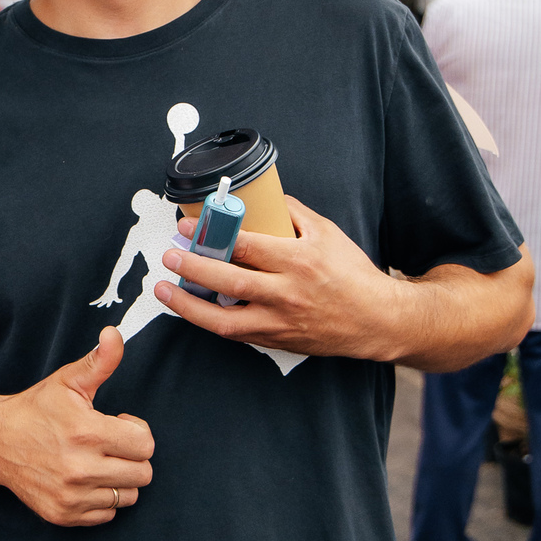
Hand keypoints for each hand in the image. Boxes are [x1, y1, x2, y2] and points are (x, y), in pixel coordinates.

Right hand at [0, 327, 153, 526]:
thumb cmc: (37, 408)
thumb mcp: (68, 380)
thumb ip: (100, 360)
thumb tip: (115, 333)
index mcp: (86, 432)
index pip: (145, 444)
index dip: (136, 431)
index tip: (117, 423)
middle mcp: (79, 469)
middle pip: (143, 474)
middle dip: (132, 456)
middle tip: (109, 444)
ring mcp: (71, 496)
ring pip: (128, 496)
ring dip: (119, 479)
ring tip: (98, 461)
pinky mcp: (63, 515)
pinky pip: (107, 514)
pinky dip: (102, 499)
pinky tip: (85, 480)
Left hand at [154, 196, 406, 359]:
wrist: (377, 320)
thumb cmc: (352, 273)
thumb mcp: (326, 232)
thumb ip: (292, 214)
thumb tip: (259, 199)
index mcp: (299, 260)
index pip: (247, 246)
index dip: (213, 235)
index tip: (187, 227)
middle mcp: (287, 293)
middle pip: (230, 281)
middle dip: (193, 268)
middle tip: (168, 255)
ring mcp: (280, 322)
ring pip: (225, 320)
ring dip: (189, 306)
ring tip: (164, 290)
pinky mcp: (277, 340)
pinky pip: (236, 333)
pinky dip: (211, 320)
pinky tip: (192, 308)